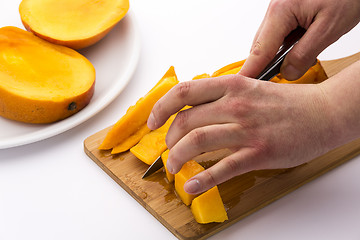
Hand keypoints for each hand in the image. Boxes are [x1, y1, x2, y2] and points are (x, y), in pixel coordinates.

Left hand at [147, 75, 337, 193]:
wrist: (323, 112)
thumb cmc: (288, 102)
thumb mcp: (251, 87)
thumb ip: (223, 96)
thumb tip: (196, 108)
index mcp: (231, 86)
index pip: (183, 93)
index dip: (161, 108)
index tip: (153, 122)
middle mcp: (235, 105)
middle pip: (184, 122)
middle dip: (168, 140)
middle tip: (168, 150)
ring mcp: (246, 129)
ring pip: (196, 142)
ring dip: (177, 158)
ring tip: (174, 168)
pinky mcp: (258, 153)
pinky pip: (222, 168)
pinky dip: (202, 179)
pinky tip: (192, 185)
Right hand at [239, 0, 359, 79]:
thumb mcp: (329, 28)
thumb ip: (305, 54)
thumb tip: (287, 73)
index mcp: (281, 10)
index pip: (260, 50)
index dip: (250, 71)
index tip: (242, 86)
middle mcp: (276, 8)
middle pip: (260, 47)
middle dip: (266, 66)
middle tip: (272, 84)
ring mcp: (279, 9)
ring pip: (269, 41)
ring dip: (278, 56)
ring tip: (294, 65)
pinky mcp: (287, 12)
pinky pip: (278, 35)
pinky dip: (285, 47)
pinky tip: (299, 50)